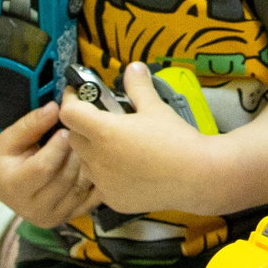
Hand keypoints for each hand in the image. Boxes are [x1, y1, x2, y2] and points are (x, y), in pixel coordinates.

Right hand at [0, 102, 99, 228]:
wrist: (1, 182)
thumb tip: (54, 108)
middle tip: (82, 137)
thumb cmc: (5, 156)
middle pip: (64, 179)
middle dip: (75, 154)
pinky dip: (96, 182)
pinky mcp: (67, 218)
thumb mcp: (9, 138)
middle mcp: (33, 209)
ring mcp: (52, 217)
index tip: (65, 130)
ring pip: (80, 189)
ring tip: (89, 148)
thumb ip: (31, 124)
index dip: (58, 147)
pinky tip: (95, 165)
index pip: (43, 168)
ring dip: (88, 167)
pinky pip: (90, 199)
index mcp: (14, 188)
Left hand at [56, 62, 211, 215]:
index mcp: (104, 132)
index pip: (68, 113)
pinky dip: (107, 174)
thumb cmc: (177, 139)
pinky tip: (127, 170)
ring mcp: (103, 182)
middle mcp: (97, 158)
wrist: (198, 177)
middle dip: (82, 126)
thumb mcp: (156, 108)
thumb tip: (133, 67)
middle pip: (74, 137)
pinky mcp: (113, 200)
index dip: (71, 101)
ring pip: (85, 162)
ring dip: (93, 151)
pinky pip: (100, 183)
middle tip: (102, 121)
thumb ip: (138, 86)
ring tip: (116, 147)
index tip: (78, 94)